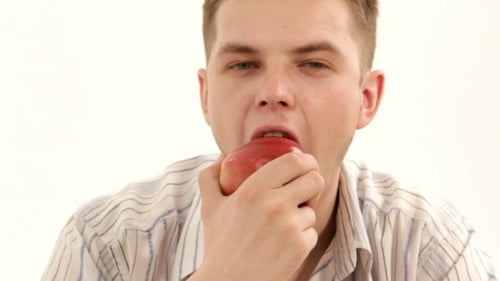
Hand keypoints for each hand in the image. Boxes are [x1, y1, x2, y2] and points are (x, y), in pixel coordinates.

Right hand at [190, 152, 323, 280]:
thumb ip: (210, 177)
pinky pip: (311, 232)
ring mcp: (290, 227)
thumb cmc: (219, 245)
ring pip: (312, 210)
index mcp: (254, 190)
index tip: (304, 165)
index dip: (306, 160)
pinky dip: (301, 238)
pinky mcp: (300, 247)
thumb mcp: (210, 207)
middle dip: (312, 183)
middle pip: (315, 179)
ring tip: (281, 226)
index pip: (295, 161)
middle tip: (302, 191)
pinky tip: (283, 245)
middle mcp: (275, 205)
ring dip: (302, 216)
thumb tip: (223, 157)